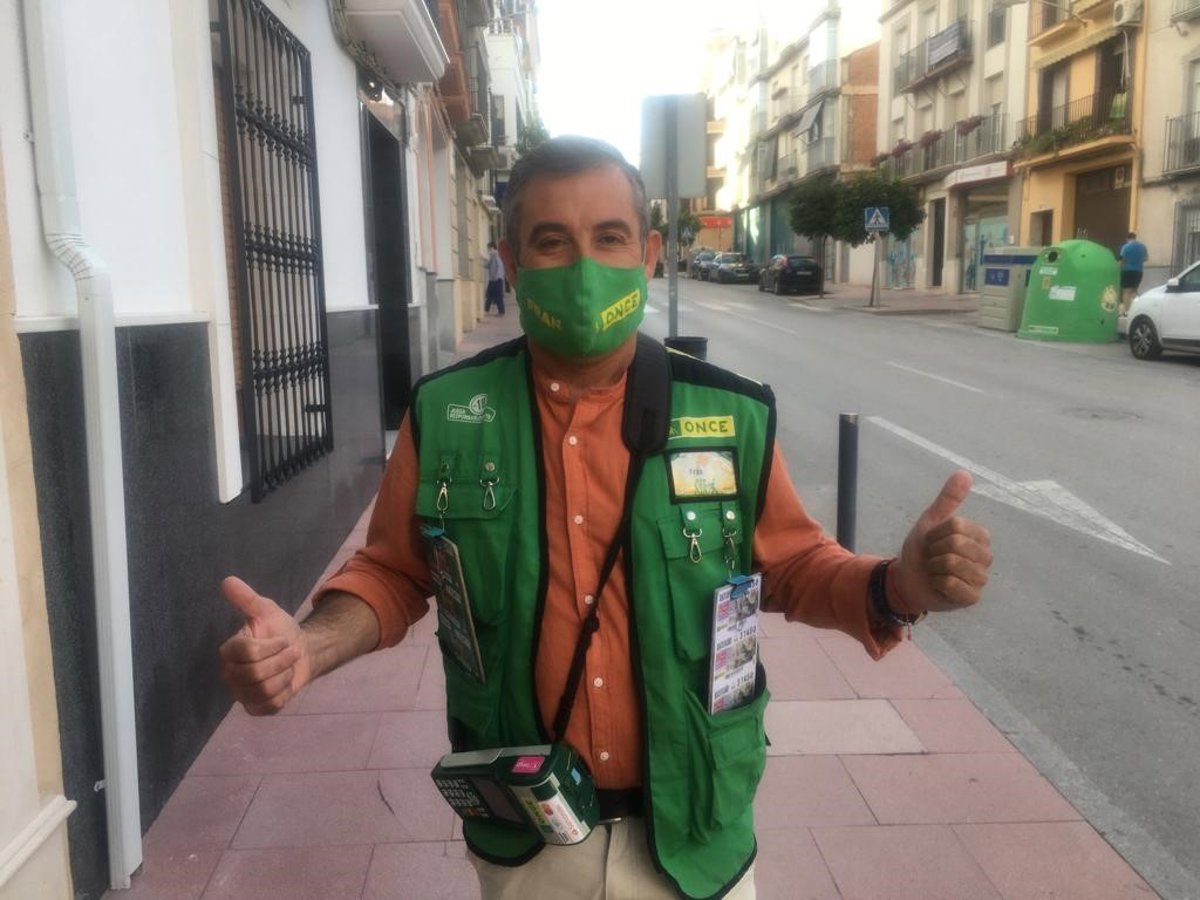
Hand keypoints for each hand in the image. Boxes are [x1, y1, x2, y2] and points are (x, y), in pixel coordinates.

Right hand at [218, 576, 312, 714]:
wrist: (301, 652)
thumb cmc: (280, 630)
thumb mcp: (267, 611)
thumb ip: (247, 599)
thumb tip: (227, 580)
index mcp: (230, 650)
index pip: (245, 653)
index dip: (270, 647)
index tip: (282, 639)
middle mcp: (230, 674)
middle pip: (254, 673)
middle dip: (281, 661)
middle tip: (290, 652)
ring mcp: (241, 693)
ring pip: (264, 689)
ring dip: (284, 674)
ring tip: (287, 665)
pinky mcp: (255, 708)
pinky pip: (270, 704)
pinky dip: (285, 691)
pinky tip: (285, 681)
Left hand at [892, 470, 992, 615]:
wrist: (907, 578)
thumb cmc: (922, 550)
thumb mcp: (930, 521)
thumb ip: (948, 499)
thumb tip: (964, 473)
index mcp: (979, 537)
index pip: (956, 526)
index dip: (936, 533)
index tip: (932, 541)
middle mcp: (985, 557)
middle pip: (955, 544)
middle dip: (934, 550)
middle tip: (932, 557)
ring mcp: (980, 578)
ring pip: (952, 564)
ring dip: (933, 567)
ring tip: (935, 571)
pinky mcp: (972, 597)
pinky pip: (952, 584)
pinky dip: (937, 583)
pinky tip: (938, 585)